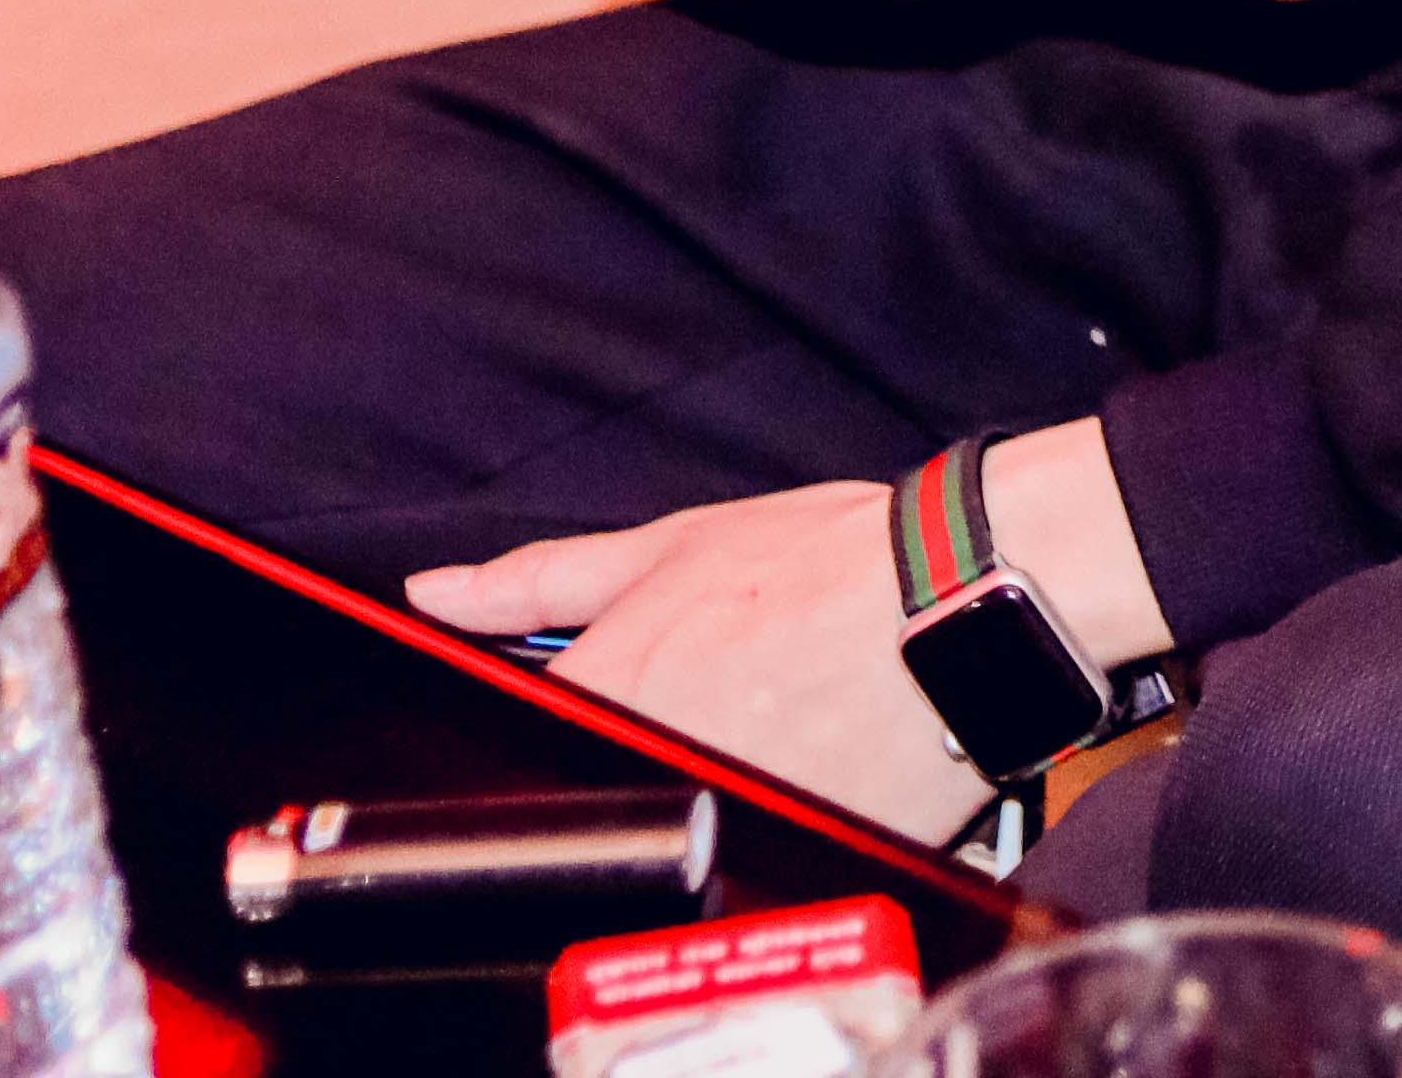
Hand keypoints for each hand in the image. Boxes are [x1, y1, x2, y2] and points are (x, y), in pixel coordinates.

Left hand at [404, 479, 976, 842]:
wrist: (967, 601)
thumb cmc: (831, 562)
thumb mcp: (673, 546)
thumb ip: (539, 581)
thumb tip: (435, 594)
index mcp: (604, 693)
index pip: (530, 736)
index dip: (576, 708)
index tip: (627, 686)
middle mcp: (650, 769)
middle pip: (607, 785)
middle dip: (648, 743)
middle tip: (726, 688)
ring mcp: (720, 821)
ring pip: (676, 822)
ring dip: (711, 778)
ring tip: (778, 716)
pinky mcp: (790, 855)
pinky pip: (751, 851)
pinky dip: (773, 808)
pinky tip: (818, 758)